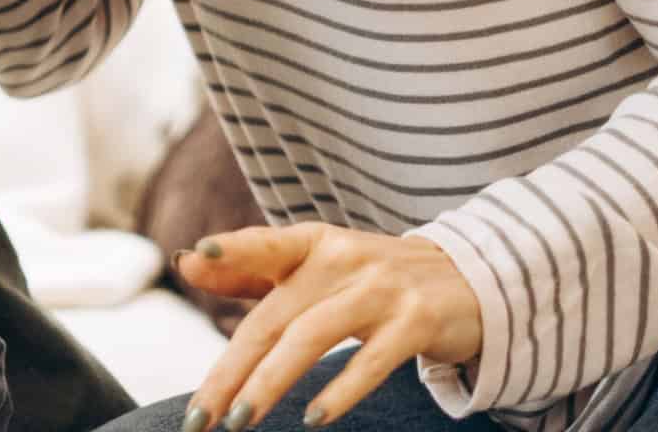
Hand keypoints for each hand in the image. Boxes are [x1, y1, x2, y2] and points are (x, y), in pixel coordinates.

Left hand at [174, 223, 481, 428]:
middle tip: (200, 416)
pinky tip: (313, 417)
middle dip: (231, 370)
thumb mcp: (314, 266)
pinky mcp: (417, 321)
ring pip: (312, 336)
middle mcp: (344, 259)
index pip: (265, 244)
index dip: (231, 249)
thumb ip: (252, 269)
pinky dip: (341, 390)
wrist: (470, 279)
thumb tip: (187, 262)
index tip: (194, 259)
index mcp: (313, 244)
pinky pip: (372, 359)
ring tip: (239, 420)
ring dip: (270, 382)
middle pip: (274, 316)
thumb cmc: (372, 280)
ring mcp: (382, 289)